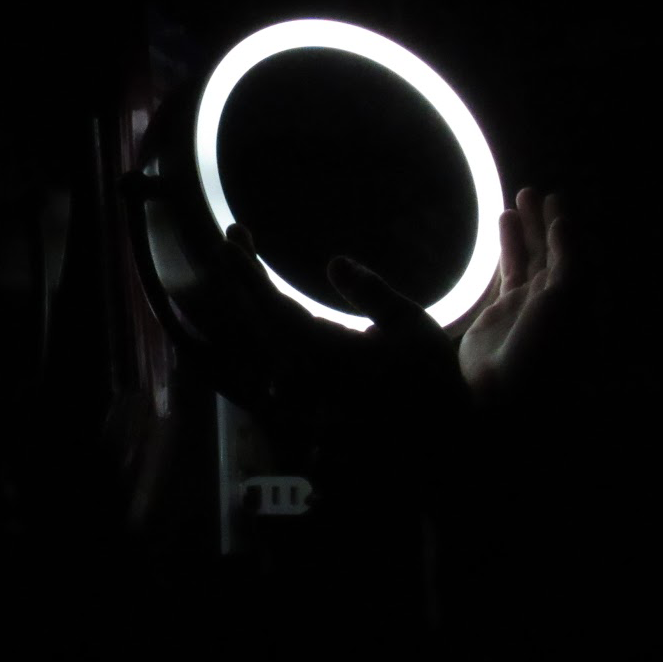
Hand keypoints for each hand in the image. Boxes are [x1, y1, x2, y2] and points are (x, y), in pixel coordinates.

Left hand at [217, 224, 464, 422]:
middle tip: (235, 233)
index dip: (249, 278)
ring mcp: (303, 381)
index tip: (228, 243)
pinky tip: (258, 288)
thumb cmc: (430, 373)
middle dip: (243, 276)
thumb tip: (334, 262)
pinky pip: (273, 346)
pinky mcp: (306, 383)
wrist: (434, 428)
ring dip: (249, 293)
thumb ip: (373, 294)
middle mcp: (308, 372)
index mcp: (332, 356)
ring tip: (240, 251)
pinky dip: (261, 314)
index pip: (276, 312)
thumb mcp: (412, 326)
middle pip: (260, 320)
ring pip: (262, 334)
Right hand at [457, 187, 573, 411]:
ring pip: (527, 258)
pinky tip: (498, 230)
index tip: (555, 196)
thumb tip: (564, 221)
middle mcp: (556, 299)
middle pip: (551, 251)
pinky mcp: (500, 313)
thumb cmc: (546, 346)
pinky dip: (504, 249)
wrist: (508, 392)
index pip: (574, 251)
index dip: (565, 224)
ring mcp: (528, 306)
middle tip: (529, 192)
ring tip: (511, 205)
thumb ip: (569, 256)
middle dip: (542, 222)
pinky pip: (505, 272)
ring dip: (521, 232)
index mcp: (579, 296)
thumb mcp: (568, 295)